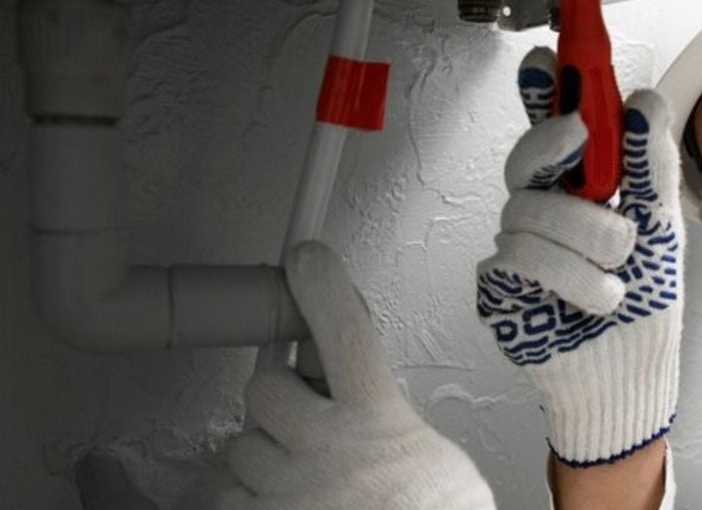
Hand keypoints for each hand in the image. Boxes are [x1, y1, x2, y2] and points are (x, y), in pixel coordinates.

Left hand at [214, 241, 494, 509]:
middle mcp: (326, 449)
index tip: (306, 258)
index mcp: (379, 422)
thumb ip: (388, 417)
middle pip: (267, 387)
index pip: (346, 332)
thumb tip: (357, 397)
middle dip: (282, 400)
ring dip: (265, 453)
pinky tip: (284, 507)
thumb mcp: (432, 456)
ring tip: (304, 479)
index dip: (322, 287)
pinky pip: (226, 497)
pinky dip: (248, 499)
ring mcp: (286, 492)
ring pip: (242, 444)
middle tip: (307, 421)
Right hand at [476, 47, 684, 465]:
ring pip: (529, 210)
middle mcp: (543, 209)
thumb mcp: (662, 225)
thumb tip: (644, 104)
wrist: (631, 371)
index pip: (551, 126)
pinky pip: (521, 258)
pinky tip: (595, 298)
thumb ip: (650, 165)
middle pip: (525, 156)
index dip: (542, 92)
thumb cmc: (644, 299)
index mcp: (579, 186)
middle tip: (579, 135)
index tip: (547, 61)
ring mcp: (516, 245)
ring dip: (588, 240)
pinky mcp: (498, 285)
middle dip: (555, 145)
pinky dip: (573, 279)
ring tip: (618, 270)